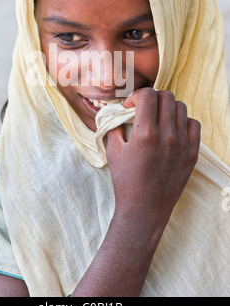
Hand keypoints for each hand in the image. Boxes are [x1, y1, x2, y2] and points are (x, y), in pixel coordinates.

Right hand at [104, 88, 200, 228]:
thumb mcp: (113, 151)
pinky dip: (183, 121)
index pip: (147, 95)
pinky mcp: (192, 153)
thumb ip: (113, 126)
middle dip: (151, 98)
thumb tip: (117, 111)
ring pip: (181, 107)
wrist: (145, 209)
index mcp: (145, 133)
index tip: (130, 106)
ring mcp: (182, 144)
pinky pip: (193, 124)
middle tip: (144, 109)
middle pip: (165, 97)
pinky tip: (172, 129)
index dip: (136, 96)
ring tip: (158, 119)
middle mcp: (167, 135)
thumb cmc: (126, 181)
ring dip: (167, 107)